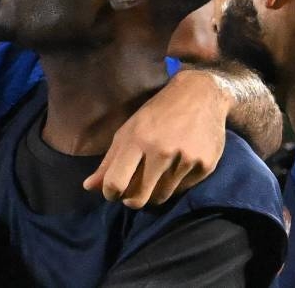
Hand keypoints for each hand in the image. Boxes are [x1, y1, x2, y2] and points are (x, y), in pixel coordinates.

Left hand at [83, 69, 230, 207]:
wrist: (200, 94)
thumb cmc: (157, 113)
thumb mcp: (128, 131)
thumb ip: (109, 161)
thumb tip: (88, 188)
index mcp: (137, 139)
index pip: (116, 181)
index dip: (111, 193)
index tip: (112, 192)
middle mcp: (162, 150)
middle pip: (140, 197)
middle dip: (131, 200)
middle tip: (131, 194)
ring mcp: (185, 159)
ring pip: (162, 196)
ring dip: (153, 193)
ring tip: (154, 176)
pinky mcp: (205, 165)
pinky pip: (182, 189)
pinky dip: (175, 184)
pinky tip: (176, 166)